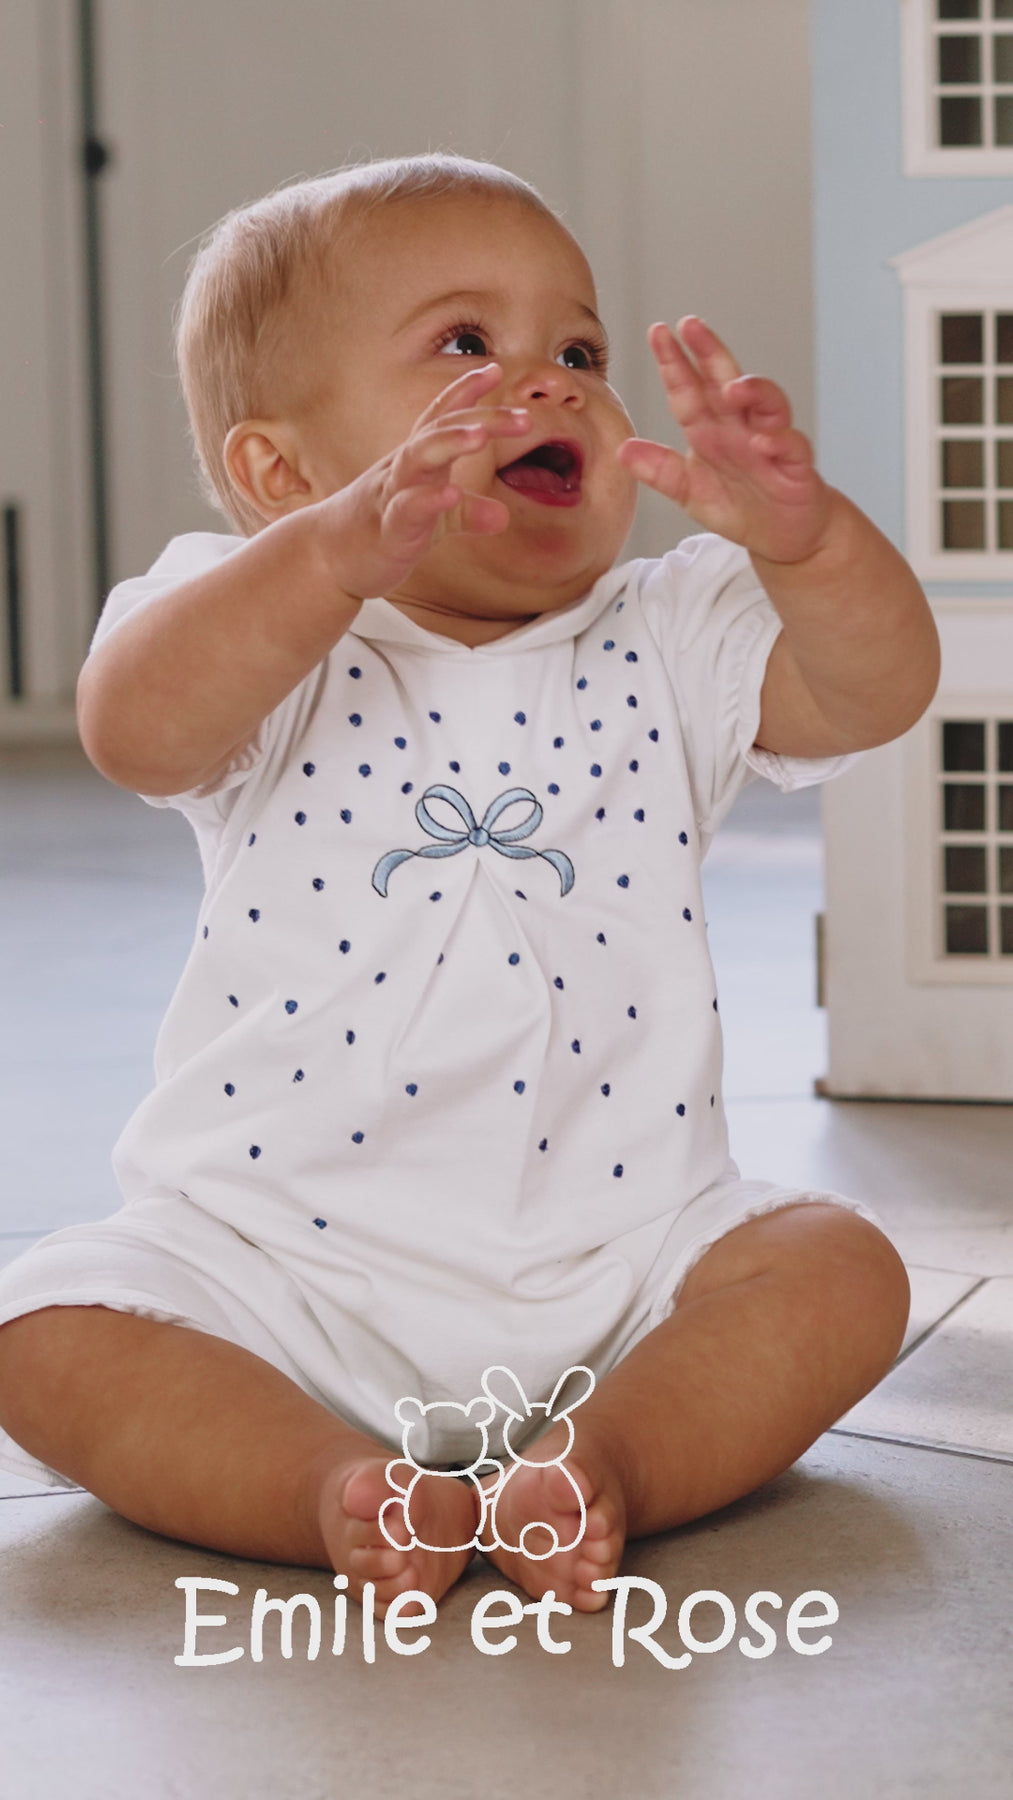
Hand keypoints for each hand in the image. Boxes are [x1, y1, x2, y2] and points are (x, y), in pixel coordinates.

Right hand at [318, 362, 529, 598]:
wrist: (328, 558)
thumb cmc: (382, 529)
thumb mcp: (431, 519)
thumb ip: (466, 513)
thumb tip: (502, 516)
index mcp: (418, 460)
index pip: (441, 417)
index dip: (466, 392)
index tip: (494, 369)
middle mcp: (405, 468)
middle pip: (440, 430)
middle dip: (480, 418)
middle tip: (524, 418)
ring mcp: (393, 495)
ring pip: (418, 458)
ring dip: (449, 442)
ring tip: (480, 436)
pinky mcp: (387, 530)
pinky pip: (406, 510)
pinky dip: (428, 501)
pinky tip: (451, 494)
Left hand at [617, 318, 832, 564]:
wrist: (781, 534)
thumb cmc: (739, 505)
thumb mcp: (689, 492)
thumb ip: (660, 471)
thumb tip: (622, 450)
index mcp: (709, 430)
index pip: (688, 391)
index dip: (674, 364)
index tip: (658, 333)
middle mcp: (739, 427)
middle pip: (725, 381)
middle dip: (710, 352)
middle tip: (692, 325)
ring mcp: (770, 441)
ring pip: (766, 403)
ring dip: (752, 391)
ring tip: (731, 388)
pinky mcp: (795, 464)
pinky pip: (790, 445)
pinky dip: (778, 441)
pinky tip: (763, 441)